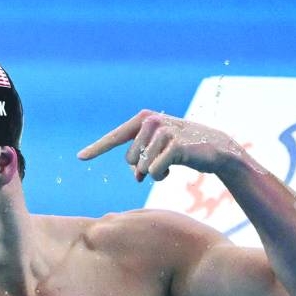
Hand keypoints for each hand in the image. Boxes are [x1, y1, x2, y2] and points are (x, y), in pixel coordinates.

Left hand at [77, 110, 244, 181]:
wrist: (215, 148)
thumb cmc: (182, 149)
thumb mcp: (157, 152)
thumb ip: (140, 160)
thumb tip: (136, 176)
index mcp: (143, 119)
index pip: (115, 137)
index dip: (97, 148)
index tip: (80, 157)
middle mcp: (150, 122)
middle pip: (129, 160)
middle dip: (143, 168)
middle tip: (161, 162)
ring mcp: (163, 131)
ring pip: (142, 168)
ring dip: (154, 173)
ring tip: (170, 163)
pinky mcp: (175, 145)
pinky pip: (154, 172)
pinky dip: (162, 176)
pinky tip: (175, 168)